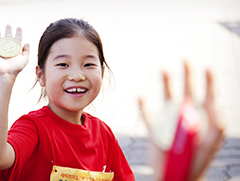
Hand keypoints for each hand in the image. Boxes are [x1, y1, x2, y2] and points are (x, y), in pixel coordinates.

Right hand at [0, 25, 29, 76]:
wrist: (7, 73)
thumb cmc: (16, 67)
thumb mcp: (25, 59)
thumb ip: (27, 51)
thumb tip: (27, 42)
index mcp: (15, 50)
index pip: (17, 39)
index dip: (18, 33)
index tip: (19, 27)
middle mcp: (8, 49)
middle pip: (8, 38)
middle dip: (8, 31)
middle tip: (8, 25)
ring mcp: (0, 51)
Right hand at [139, 61, 224, 180]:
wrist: (174, 175)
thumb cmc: (195, 163)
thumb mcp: (209, 146)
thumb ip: (216, 129)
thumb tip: (216, 109)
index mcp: (200, 119)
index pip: (206, 96)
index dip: (208, 81)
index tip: (207, 67)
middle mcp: (185, 115)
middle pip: (186, 91)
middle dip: (187, 75)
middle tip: (185, 59)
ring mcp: (169, 121)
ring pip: (166, 98)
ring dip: (165, 83)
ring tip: (164, 68)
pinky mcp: (155, 130)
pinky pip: (148, 115)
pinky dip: (143, 106)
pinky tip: (141, 96)